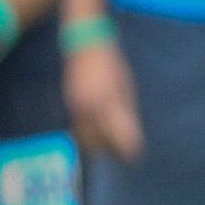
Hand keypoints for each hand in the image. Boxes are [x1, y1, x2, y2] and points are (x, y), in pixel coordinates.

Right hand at [64, 40, 143, 162]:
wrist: (86, 48)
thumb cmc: (113, 66)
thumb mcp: (127, 87)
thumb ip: (127, 111)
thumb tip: (132, 133)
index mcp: (110, 102)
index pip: (120, 134)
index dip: (129, 149)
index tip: (136, 157)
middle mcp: (91, 107)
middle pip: (101, 141)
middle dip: (113, 151)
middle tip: (125, 156)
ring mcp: (77, 107)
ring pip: (86, 138)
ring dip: (99, 147)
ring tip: (112, 150)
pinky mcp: (69, 106)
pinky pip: (78, 129)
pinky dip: (87, 137)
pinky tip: (97, 139)